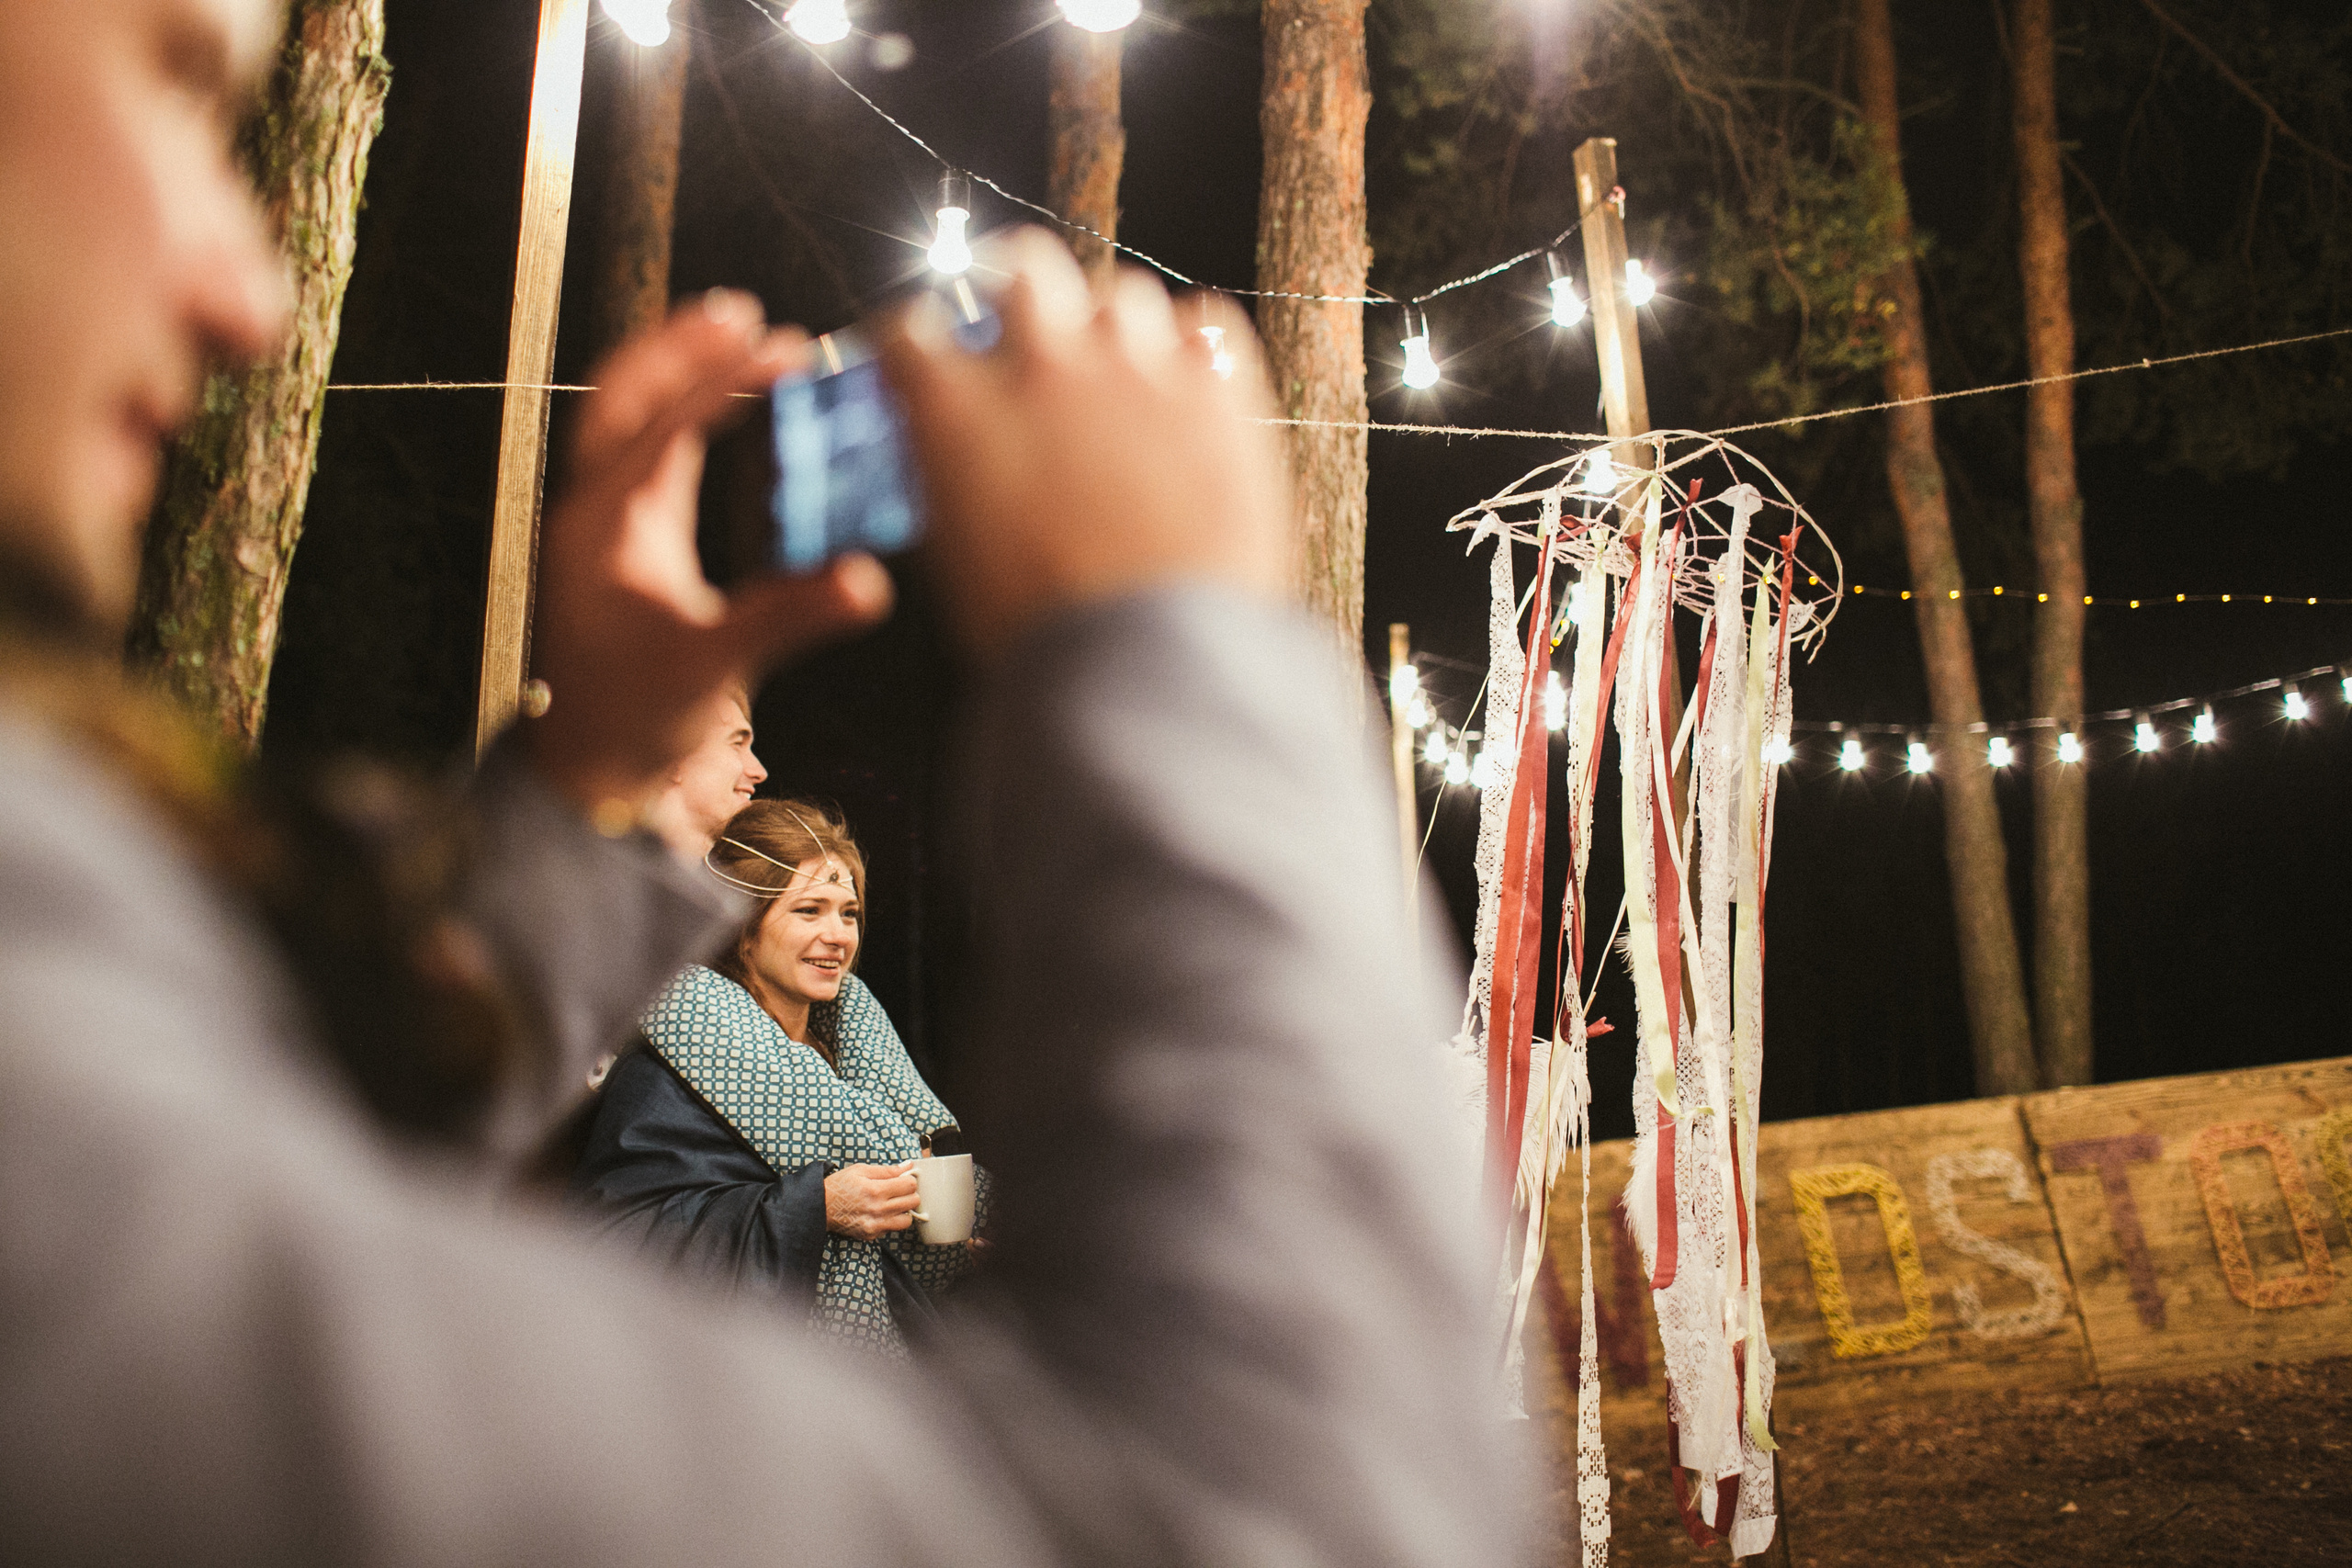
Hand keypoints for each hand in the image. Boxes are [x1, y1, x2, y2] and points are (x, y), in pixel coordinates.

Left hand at [526, 290, 894, 828]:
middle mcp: (592, 511)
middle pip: (622, 395)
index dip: (731, 377)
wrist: (587, 770)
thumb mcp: (715, 664)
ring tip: (726, 338)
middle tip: (738, 312)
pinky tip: (715, 417)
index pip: (672, 422)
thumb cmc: (635, 718)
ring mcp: (594, 525)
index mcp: (611, 523)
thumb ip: (791, 613)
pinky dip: (671, 416)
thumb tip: (869, 580)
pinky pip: (632, 453)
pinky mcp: (610, 545)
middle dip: (678, 345)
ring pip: (618, 417)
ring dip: (668, 371)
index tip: (787, 347)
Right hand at [824, 1162, 918, 1239]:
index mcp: (876, 1190)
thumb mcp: (860, 1170)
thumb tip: (908, 1166)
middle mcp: (878, 1210)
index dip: (909, 1180)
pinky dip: (890, 1221)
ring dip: (903, 1211)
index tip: (902, 1180)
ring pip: (907, 1220)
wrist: (820, 1208)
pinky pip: (892, 1229)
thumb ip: (887, 1170)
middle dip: (909, 1194)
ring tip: (893, 1204)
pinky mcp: (871, 1235)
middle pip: (913, 1202)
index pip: (910, 1185)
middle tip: (899, 1191)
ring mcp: (875, 1225)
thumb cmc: (839, 1186)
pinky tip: (880, 1213)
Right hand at [875, 229, 1292, 657]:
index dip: (916, 342)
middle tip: (1025, 319)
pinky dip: (1191, 346)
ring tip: (1118, 367)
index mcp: (956, 410)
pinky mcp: (1218, 392)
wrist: (1155, 669)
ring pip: (1120, 293)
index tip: (926, 355)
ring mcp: (1137, 369)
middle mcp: (1041, 365)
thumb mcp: (958, 560)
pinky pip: (1205, 325)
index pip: (913, 330)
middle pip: (1023, 268)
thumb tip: (956, 455)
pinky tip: (1187, 381)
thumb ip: (951, 481)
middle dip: (1017, 288)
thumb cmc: (1048, 640)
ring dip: (1109, 323)